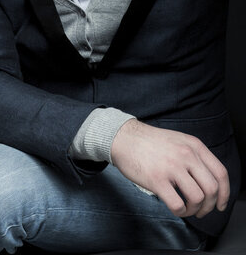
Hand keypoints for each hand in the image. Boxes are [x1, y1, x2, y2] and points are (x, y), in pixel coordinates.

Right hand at [110, 119, 229, 218]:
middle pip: (212, 189)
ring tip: (186, 208)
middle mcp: (186, 155)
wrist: (124, 137)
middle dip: (210, 205)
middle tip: (201, 210)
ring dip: (195, 210)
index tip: (220, 204)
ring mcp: (172, 167)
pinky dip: (181, 212)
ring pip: (198, 199)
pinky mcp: (157, 180)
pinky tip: (176, 207)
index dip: (225, 193)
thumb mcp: (179, 140)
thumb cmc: (150, 142)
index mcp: (194, 145)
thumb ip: (195, 156)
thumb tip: (209, 181)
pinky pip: (178, 205)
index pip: (220, 173)